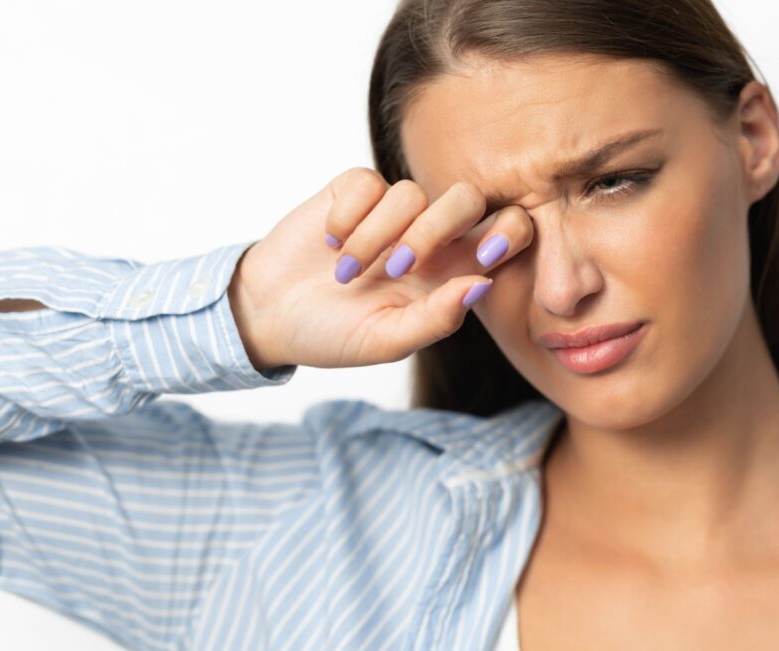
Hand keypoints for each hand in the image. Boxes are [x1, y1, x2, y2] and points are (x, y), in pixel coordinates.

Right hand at [229, 167, 532, 370]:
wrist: (268, 315)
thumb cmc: (333, 335)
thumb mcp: (385, 340)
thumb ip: (437, 318)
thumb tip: (482, 284)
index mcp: (448, 273)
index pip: (505, 233)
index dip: (510, 233)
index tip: (486, 254)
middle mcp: (426, 236)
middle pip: (466, 199)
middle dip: (436, 229)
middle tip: (399, 268)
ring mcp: (389, 211)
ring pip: (411, 193)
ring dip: (376, 237)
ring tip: (345, 275)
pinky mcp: (352, 192)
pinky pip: (368, 182)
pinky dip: (348, 217)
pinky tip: (329, 244)